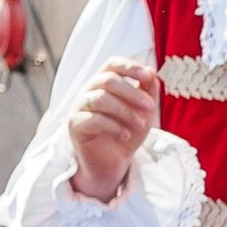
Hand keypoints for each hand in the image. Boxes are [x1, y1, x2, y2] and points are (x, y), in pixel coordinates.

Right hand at [65, 60, 161, 206]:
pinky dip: (113, 126)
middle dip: (132, 93)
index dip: (130, 67)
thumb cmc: (127, 131)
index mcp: (104, 82)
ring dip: (125, 111)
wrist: (114, 161)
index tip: (148, 77)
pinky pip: (92, 120)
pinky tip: (125, 135)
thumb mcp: (143, 111)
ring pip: (100, 98)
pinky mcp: (75, 126)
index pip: (112, 64)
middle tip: (150, 108)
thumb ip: (148, 91)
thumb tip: (151, 72)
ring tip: (140, 125)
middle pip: (107, 80)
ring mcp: (79, 107)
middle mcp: (88, 91)